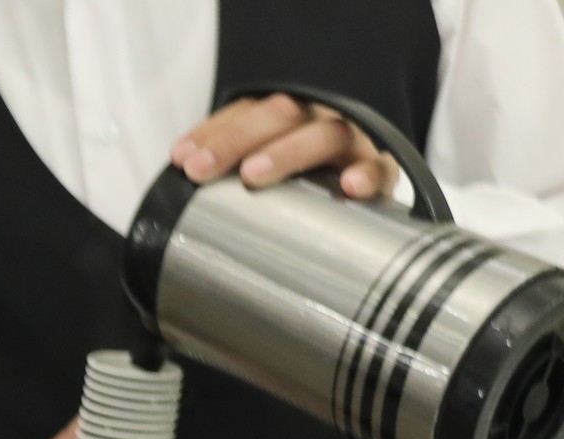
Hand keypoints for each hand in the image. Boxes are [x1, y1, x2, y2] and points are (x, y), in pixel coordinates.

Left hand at [172, 93, 399, 201]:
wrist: (364, 201)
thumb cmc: (304, 194)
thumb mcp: (266, 182)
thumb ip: (231, 182)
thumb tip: (182, 197)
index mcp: (288, 120)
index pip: (247, 113)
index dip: (213, 132)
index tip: (182, 160)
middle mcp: (319, 121)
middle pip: (280, 115)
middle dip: (235, 140)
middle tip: (202, 170)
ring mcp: (352, 144)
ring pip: (324, 135)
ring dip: (286, 152)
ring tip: (254, 175)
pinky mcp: (382, 171)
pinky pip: (381, 168)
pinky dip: (368, 174)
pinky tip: (349, 187)